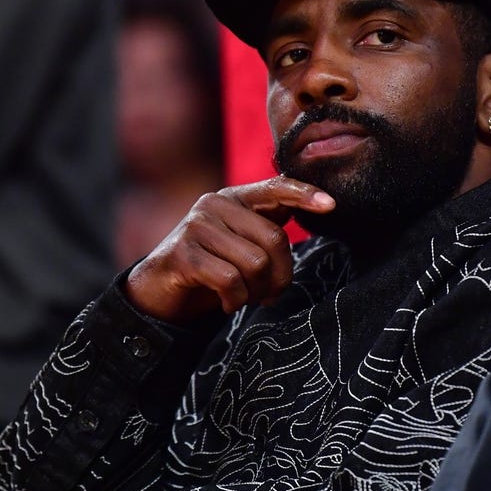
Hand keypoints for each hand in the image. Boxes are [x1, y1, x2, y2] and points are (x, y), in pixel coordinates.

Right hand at [125, 176, 334, 321]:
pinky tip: (227, 303)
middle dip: (280, 276)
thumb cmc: (210, 266)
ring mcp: (196, 227)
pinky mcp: (183, 255)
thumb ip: (267, 225)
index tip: (331, 205)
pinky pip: (230, 281)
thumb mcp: (240, 241)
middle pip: (274, 238)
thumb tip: (318, 208)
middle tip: (270, 294)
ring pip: (255, 263)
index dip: (304, 194)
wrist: (160, 289)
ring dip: (256, 292)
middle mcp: (214, 204)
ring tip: (245, 298)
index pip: (275, 187)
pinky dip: (235, 300)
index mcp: (233, 198)